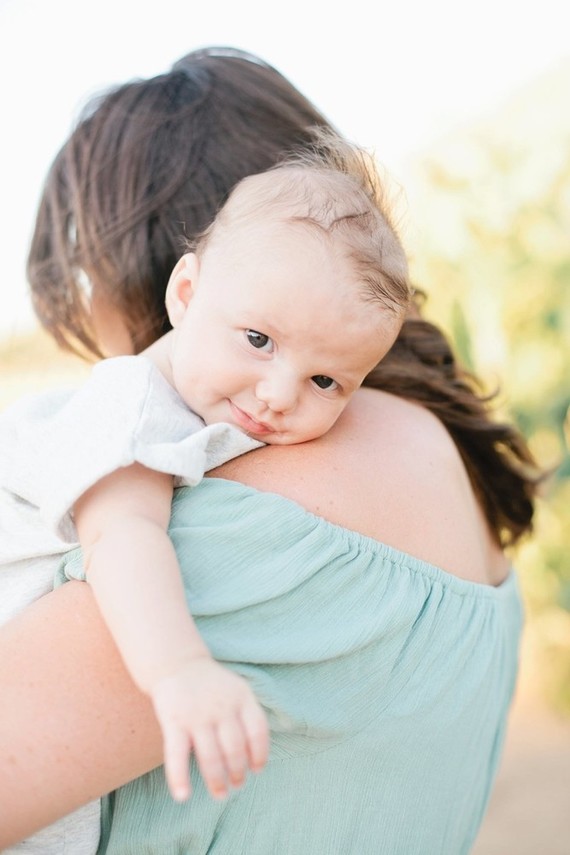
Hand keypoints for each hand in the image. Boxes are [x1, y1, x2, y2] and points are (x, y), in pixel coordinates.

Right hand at [150, 656, 268, 801]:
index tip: (257, 770)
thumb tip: (256, 758)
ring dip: (217, 780)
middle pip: (235, 748)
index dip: (260, 754)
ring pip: (211, 757)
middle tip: (237, 785)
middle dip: (238, 772)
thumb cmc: (211, 685)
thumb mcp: (237, 690)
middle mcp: (221, 706)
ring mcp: (197, 715)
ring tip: (221, 793)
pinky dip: (179, 778)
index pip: (258, 730)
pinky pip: (177, 755)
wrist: (177, 663)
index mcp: (241, 696)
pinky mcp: (174, 722)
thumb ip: (248, 717)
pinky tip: (183, 796)